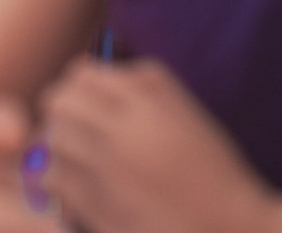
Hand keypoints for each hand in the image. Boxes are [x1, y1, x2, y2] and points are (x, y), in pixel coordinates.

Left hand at [41, 58, 271, 232]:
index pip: (83, 76)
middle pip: (60, 101)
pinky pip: (52, 178)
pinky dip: (57, 177)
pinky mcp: (97, 206)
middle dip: (60, 110)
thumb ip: (144, 85)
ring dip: (56, 143)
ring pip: (52, 138)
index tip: (84, 101)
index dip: (77, 86)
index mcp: (148, 105)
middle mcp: (123, 132)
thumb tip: (92, 65)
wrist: (230, 231)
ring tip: (74, 156)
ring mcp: (107, 170)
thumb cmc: (213, 173)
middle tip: (72, 127)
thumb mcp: (188, 114)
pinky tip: (75, 185)